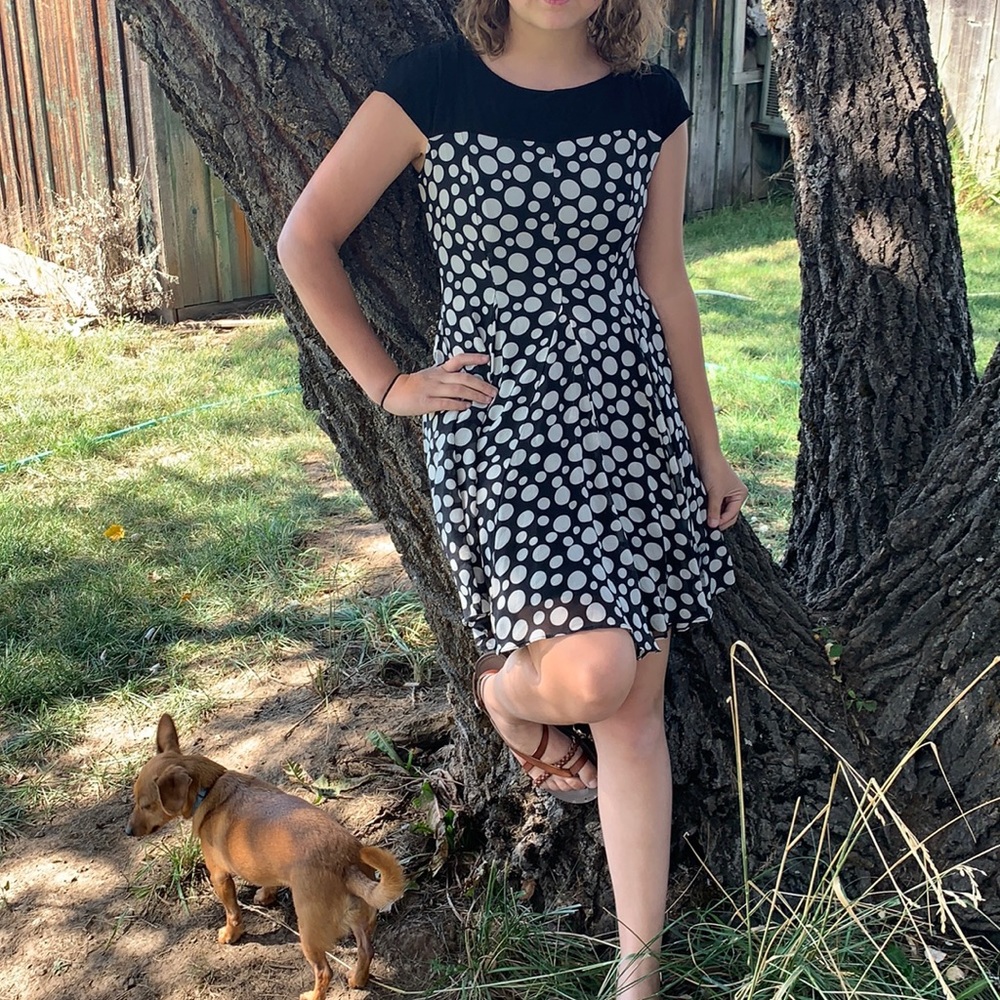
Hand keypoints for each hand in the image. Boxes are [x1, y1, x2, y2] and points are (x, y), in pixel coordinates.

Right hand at [381, 353, 497, 415]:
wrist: (393, 391)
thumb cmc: (415, 386)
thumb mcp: (432, 376)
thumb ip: (447, 378)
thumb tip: (468, 387)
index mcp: (440, 370)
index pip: (459, 360)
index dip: (474, 358)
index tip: (488, 359)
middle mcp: (438, 377)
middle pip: (464, 378)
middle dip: (481, 386)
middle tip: (494, 393)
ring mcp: (432, 389)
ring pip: (458, 390)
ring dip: (474, 396)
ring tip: (486, 401)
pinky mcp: (426, 402)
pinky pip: (445, 403)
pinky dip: (458, 405)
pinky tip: (467, 407)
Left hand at [699, 455, 747, 530]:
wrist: (704, 454)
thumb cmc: (714, 470)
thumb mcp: (715, 493)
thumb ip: (714, 510)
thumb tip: (713, 526)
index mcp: (741, 494)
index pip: (732, 514)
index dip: (722, 522)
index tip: (710, 528)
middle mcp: (735, 495)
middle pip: (728, 514)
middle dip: (718, 520)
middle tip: (707, 528)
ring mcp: (725, 493)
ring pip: (720, 510)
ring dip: (712, 515)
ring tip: (703, 521)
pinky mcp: (715, 491)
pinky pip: (714, 504)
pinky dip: (708, 509)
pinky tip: (701, 513)